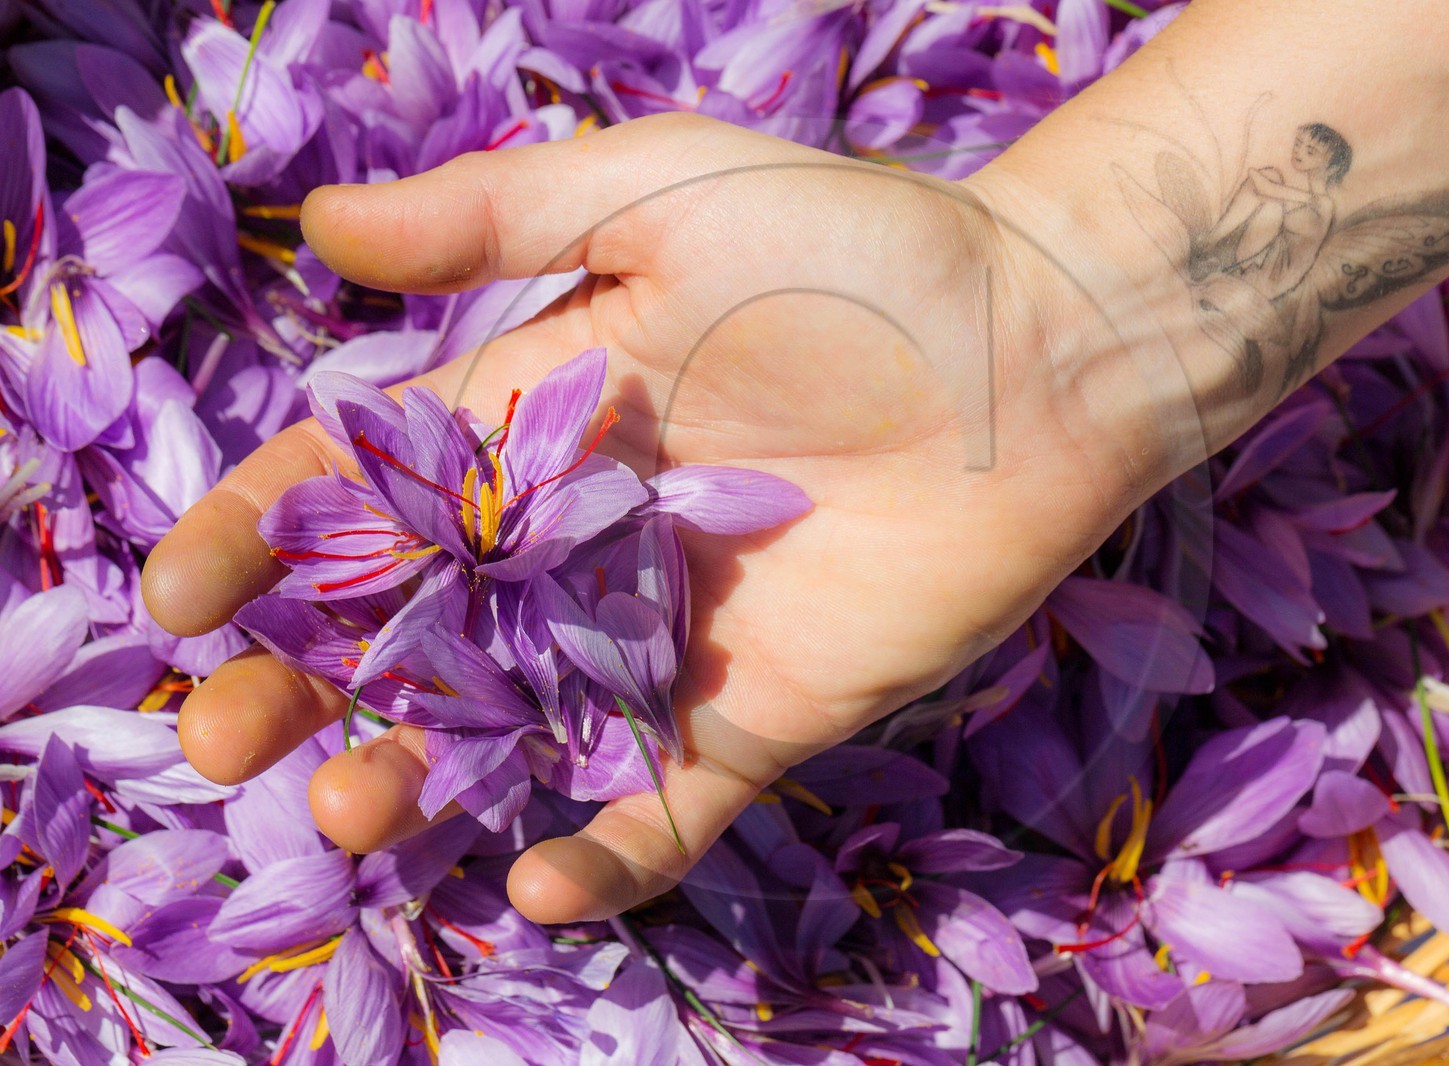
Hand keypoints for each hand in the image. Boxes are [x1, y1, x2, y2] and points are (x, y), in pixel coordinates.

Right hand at [144, 113, 1164, 921]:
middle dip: (308, 683)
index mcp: (539, 418)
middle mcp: (582, 539)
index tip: (178, 596)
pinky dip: (608, 854)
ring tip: (353, 812)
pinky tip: (541, 884)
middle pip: (411, 629)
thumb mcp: (665, 195)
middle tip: (225, 739)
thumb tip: (321, 226)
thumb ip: (499, 217)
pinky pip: (666, 802)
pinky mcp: (760, 712)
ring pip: (512, 731)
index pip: (365, 486)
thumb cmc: (860, 252)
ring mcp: (664, 636)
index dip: (265, 536)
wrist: (1041, 350)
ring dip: (422, 781)